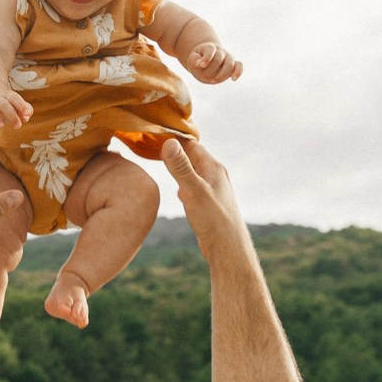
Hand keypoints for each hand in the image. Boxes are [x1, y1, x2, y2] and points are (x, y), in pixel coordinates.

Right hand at [0, 88, 33, 138]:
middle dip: (11, 114)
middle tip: (18, 126)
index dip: (21, 105)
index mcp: (7, 97)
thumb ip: (26, 110)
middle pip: (3, 104)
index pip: (14, 98)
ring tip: (0, 126)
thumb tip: (26, 116)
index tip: (27, 114)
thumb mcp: (18, 107)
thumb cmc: (9, 108)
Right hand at [161, 137, 248, 264]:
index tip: (154, 133)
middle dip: (176, 151)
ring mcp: (214, 189)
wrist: (228, 248)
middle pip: (193, 156)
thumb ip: (180, 167)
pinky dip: (185, 184)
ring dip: (180, 167)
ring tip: (163, 162)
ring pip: (194, 172)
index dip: (174, 138)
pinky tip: (180, 192)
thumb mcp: (192, 190)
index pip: (191, 144)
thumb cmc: (213, 219)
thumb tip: (168, 142)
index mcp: (213, 167)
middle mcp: (215, 175)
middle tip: (153, 145)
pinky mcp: (211, 203)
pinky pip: (196, 187)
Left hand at [183, 40, 242, 84]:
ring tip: (214, 80)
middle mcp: (220, 52)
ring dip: (222, 74)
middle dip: (211, 69)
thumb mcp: (192, 59)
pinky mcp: (232, 65)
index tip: (201, 65)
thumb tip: (200, 64)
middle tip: (204, 76)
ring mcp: (227, 58)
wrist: (206, 59)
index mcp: (209, 48)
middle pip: (219, 58)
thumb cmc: (198, 60)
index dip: (207, 58)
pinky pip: (239, 66)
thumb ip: (194, 60)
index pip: (210, 50)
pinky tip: (233, 79)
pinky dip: (238, 72)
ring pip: (230, 63)